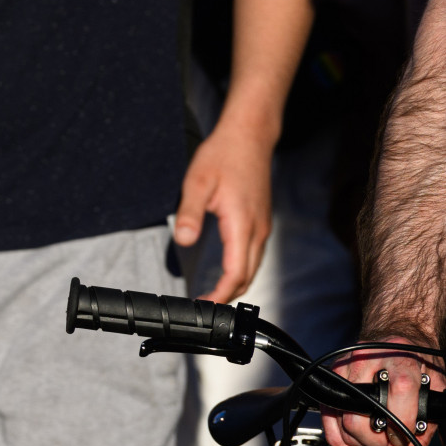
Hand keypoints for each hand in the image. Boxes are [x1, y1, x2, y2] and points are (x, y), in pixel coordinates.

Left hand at [175, 120, 273, 302]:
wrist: (248, 137)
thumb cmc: (223, 156)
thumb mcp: (196, 182)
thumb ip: (189, 213)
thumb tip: (184, 239)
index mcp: (242, 224)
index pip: (236, 272)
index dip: (221, 295)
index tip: (204, 306)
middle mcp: (257, 230)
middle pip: (247, 276)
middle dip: (227, 296)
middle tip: (203, 308)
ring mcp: (262, 227)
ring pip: (253, 267)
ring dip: (235, 285)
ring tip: (212, 296)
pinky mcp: (260, 222)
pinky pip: (253, 255)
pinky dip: (241, 271)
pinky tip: (226, 273)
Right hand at [324, 348, 436, 445]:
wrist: (396, 341)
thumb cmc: (418, 366)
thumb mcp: (434, 392)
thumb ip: (422, 430)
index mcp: (400, 359)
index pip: (399, 391)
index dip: (401, 426)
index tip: (403, 443)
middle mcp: (367, 361)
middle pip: (360, 417)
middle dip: (377, 444)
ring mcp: (344, 369)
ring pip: (342, 423)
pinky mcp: (330, 379)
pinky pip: (328, 420)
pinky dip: (342, 442)